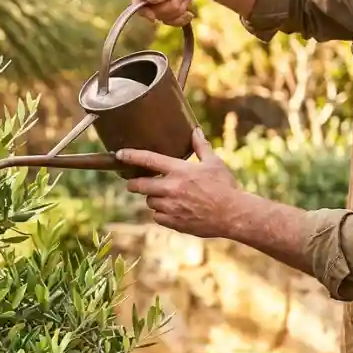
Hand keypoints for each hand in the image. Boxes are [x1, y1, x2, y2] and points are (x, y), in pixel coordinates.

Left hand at [117, 128, 241, 238]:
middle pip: (139, 185)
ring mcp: (171, 206)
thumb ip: (201, 147)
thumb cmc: (225, 187)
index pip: (148, 160)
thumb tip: (195, 130)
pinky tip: (173, 210)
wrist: (233, 214)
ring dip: (153, 198)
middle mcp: (171, 188)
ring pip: (149, 202)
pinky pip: (157, 217)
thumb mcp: (214, 163)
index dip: (130, 156)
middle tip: (134, 183)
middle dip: (134, 184)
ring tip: (166, 197)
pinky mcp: (174, 222)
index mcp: (179, 171)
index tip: (119, 155)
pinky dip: (161, 214)